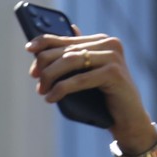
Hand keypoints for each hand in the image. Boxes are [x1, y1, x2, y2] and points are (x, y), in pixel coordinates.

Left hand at [24, 30, 153, 145]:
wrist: (127, 118)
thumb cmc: (102, 98)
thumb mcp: (83, 77)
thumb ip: (71, 60)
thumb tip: (44, 48)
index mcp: (100, 41)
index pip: (67, 37)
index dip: (45, 42)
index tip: (28, 49)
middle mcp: (109, 44)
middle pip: (66, 50)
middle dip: (45, 65)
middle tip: (36, 79)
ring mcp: (113, 57)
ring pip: (71, 61)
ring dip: (50, 76)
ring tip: (42, 90)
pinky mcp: (114, 73)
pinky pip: (80, 79)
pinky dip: (62, 88)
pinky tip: (51, 98)